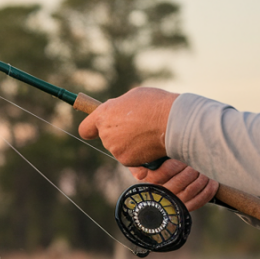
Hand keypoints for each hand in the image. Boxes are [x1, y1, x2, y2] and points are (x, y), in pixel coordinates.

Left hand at [78, 86, 217, 211]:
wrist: (173, 122)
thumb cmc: (155, 105)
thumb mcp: (133, 97)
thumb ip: (119, 108)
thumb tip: (117, 114)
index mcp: (104, 115)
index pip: (86, 129)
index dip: (91, 129)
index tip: (96, 129)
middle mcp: (106, 134)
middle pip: (107, 138)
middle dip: (119, 134)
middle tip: (137, 126)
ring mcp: (116, 149)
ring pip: (120, 148)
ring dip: (130, 144)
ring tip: (147, 132)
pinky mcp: (127, 161)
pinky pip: (130, 158)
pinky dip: (139, 153)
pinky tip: (150, 143)